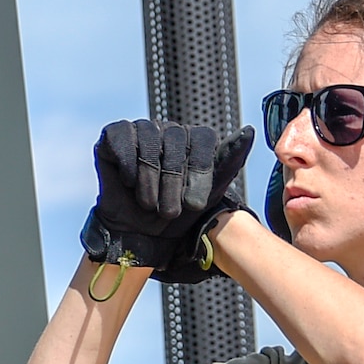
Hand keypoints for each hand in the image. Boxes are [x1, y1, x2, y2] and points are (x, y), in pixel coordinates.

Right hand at [80, 120, 253, 273]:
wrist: (140, 234)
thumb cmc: (176, 214)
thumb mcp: (209, 192)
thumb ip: (229, 161)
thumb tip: (249, 131)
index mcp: (191, 139)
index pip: (202, 136)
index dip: (200, 168)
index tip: (195, 202)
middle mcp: (166, 129)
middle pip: (175, 136)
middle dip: (173, 178)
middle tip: (171, 211)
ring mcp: (139, 130)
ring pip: (148, 135)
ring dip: (150, 177)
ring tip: (150, 204)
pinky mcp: (113, 136)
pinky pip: (122, 135)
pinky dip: (127, 162)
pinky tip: (129, 183)